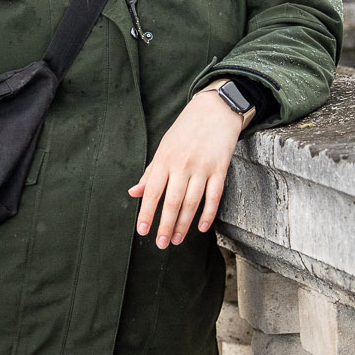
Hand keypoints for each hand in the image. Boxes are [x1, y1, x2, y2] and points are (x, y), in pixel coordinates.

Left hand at [129, 86, 250, 249]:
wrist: (214, 110)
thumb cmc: (185, 131)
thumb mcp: (163, 148)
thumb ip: (151, 172)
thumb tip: (134, 193)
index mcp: (164, 160)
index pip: (152, 192)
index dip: (146, 213)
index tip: (142, 231)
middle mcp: (181, 165)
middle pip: (172, 202)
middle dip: (165, 226)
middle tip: (161, 244)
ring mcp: (202, 167)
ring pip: (192, 202)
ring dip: (184, 224)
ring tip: (177, 240)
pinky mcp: (220, 168)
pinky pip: (214, 196)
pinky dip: (208, 213)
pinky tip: (201, 227)